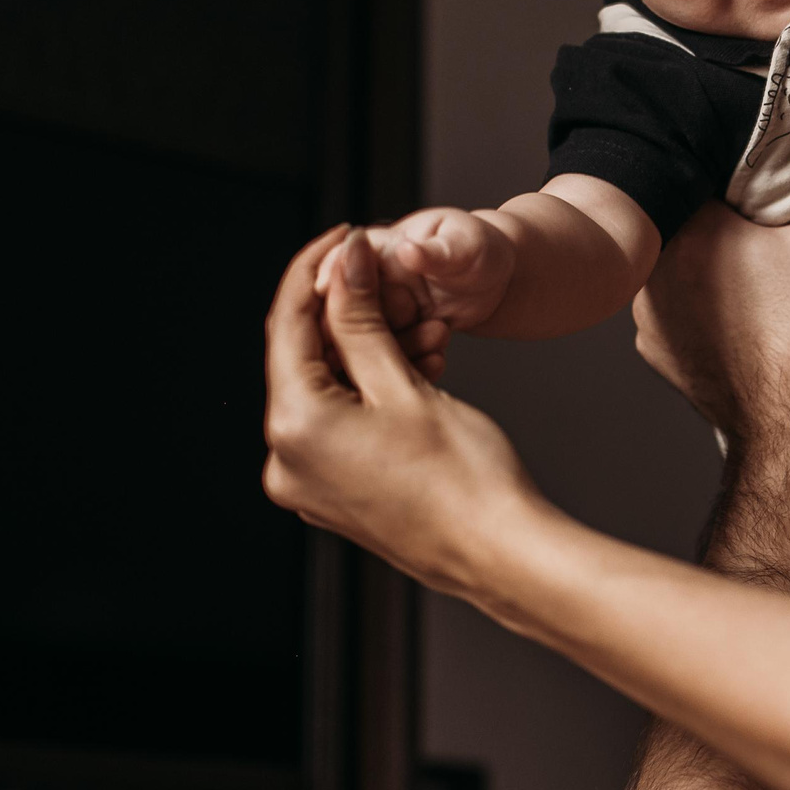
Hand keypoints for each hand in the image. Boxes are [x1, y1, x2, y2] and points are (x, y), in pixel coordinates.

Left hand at [264, 226, 546, 599]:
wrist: (502, 553)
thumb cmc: (466, 479)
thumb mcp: (406, 384)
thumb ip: (361, 319)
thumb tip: (342, 261)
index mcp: (294, 429)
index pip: (287, 325)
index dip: (316, 270)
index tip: (344, 236)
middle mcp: (287, 462)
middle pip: (305, 359)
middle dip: (349, 314)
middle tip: (389, 278)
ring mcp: (310, 484)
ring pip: (328, 391)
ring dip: (368, 353)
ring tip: (425, 332)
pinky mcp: (336, 496)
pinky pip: (342, 425)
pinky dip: (372, 392)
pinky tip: (415, 371)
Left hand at [631, 111, 789, 442]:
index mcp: (691, 229)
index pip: (704, 173)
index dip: (737, 170)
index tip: (767, 176)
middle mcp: (654, 270)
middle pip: (691, 220)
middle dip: (726, 217)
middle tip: (768, 220)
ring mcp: (649, 317)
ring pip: (680, 267)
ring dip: (709, 264)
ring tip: (754, 264)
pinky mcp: (660, 353)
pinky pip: (675, 313)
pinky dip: (702, 309)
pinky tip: (738, 307)